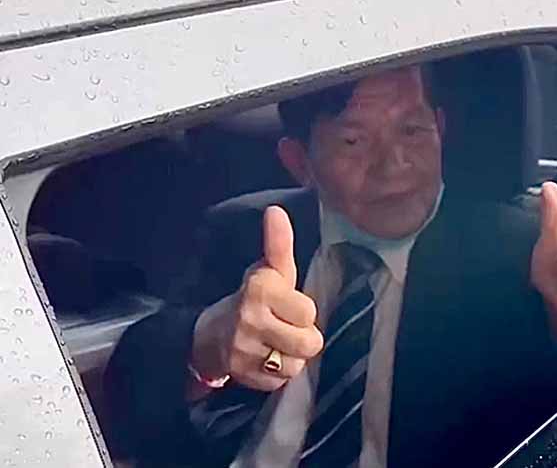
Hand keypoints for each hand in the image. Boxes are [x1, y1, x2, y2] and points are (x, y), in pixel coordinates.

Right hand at [191, 206, 323, 392]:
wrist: (209, 335)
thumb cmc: (253, 298)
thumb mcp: (268, 270)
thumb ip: (278, 244)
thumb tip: (276, 211)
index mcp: (260, 291)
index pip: (308, 312)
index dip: (302, 311)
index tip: (287, 306)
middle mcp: (250, 321)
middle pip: (309, 343)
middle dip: (302, 337)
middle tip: (287, 328)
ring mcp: (245, 352)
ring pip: (296, 365)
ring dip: (291, 357)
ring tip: (277, 344)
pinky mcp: (243, 378)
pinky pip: (280, 383)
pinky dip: (277, 375)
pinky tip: (266, 359)